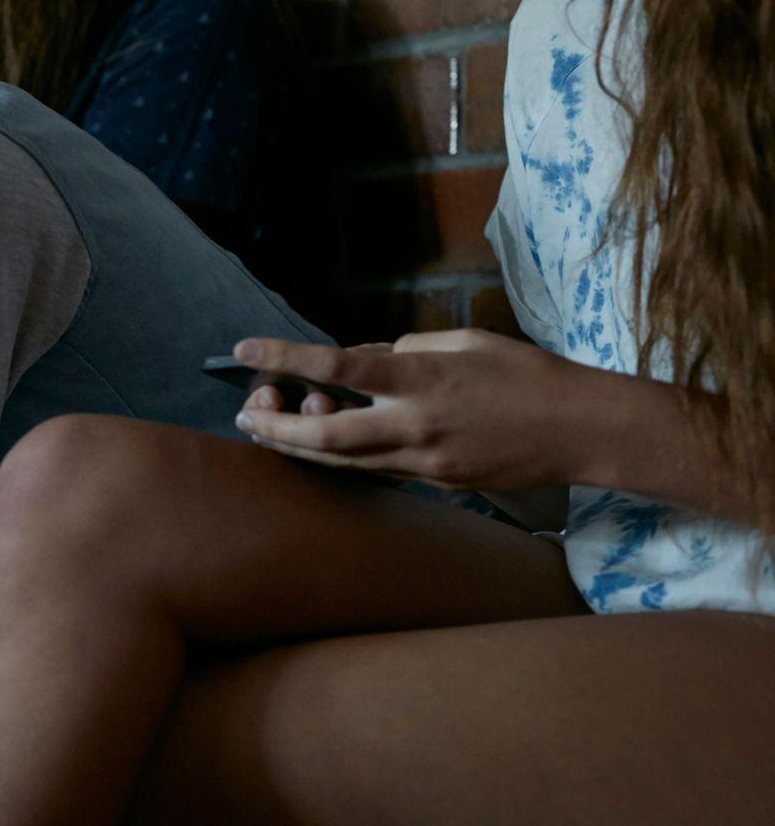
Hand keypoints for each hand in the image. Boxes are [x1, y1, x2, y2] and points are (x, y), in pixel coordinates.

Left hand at [229, 330, 589, 490]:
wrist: (583, 430)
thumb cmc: (529, 374)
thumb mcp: (465, 342)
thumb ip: (406, 349)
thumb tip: (363, 358)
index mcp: (421, 378)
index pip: (336, 366)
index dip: (283, 358)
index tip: (242, 349)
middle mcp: (415, 425)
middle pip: (323, 434)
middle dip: (275, 427)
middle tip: (244, 414)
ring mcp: (425, 462)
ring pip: (344, 461)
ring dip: (300, 447)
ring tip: (268, 430)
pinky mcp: (438, 482)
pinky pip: (377, 471)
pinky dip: (345, 457)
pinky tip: (324, 445)